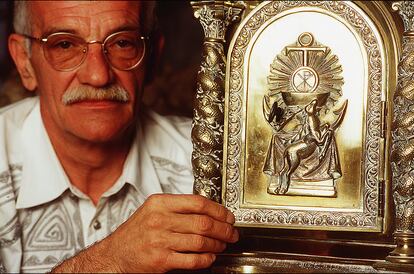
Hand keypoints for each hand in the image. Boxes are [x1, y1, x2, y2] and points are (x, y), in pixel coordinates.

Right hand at [107, 194, 237, 271]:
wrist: (114, 256)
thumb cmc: (135, 234)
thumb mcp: (152, 211)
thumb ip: (176, 208)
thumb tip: (207, 211)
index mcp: (159, 204)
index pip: (197, 202)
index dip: (218, 210)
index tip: (228, 216)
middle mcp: (159, 220)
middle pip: (203, 222)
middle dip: (223, 229)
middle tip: (231, 233)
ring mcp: (160, 240)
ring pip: (200, 241)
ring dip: (217, 244)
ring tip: (222, 245)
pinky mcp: (161, 260)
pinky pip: (192, 260)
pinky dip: (206, 259)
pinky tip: (210, 257)